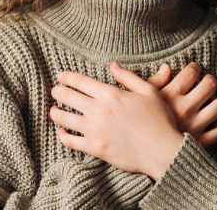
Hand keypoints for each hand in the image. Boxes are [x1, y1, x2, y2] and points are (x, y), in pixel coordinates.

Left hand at [50, 62, 183, 180]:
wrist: (163, 151)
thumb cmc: (159, 120)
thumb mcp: (148, 91)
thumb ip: (128, 77)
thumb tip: (113, 65)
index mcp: (111, 94)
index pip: (81, 82)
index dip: (67, 77)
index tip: (60, 75)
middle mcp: (99, 110)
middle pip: (68, 97)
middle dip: (58, 92)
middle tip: (54, 91)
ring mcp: (95, 130)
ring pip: (64, 118)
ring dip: (55, 112)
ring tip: (53, 110)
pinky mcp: (95, 148)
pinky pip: (70, 141)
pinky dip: (62, 135)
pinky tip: (61, 131)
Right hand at [146, 62, 216, 148]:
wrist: (142, 155)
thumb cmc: (139, 125)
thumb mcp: (141, 99)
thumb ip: (154, 82)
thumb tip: (166, 67)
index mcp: (170, 95)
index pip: (192, 72)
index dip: (195, 67)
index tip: (194, 70)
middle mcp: (185, 109)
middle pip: (210, 84)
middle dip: (208, 81)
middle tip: (204, 84)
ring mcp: (194, 126)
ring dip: (214, 104)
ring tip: (207, 105)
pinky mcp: (200, 143)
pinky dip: (213, 128)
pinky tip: (205, 126)